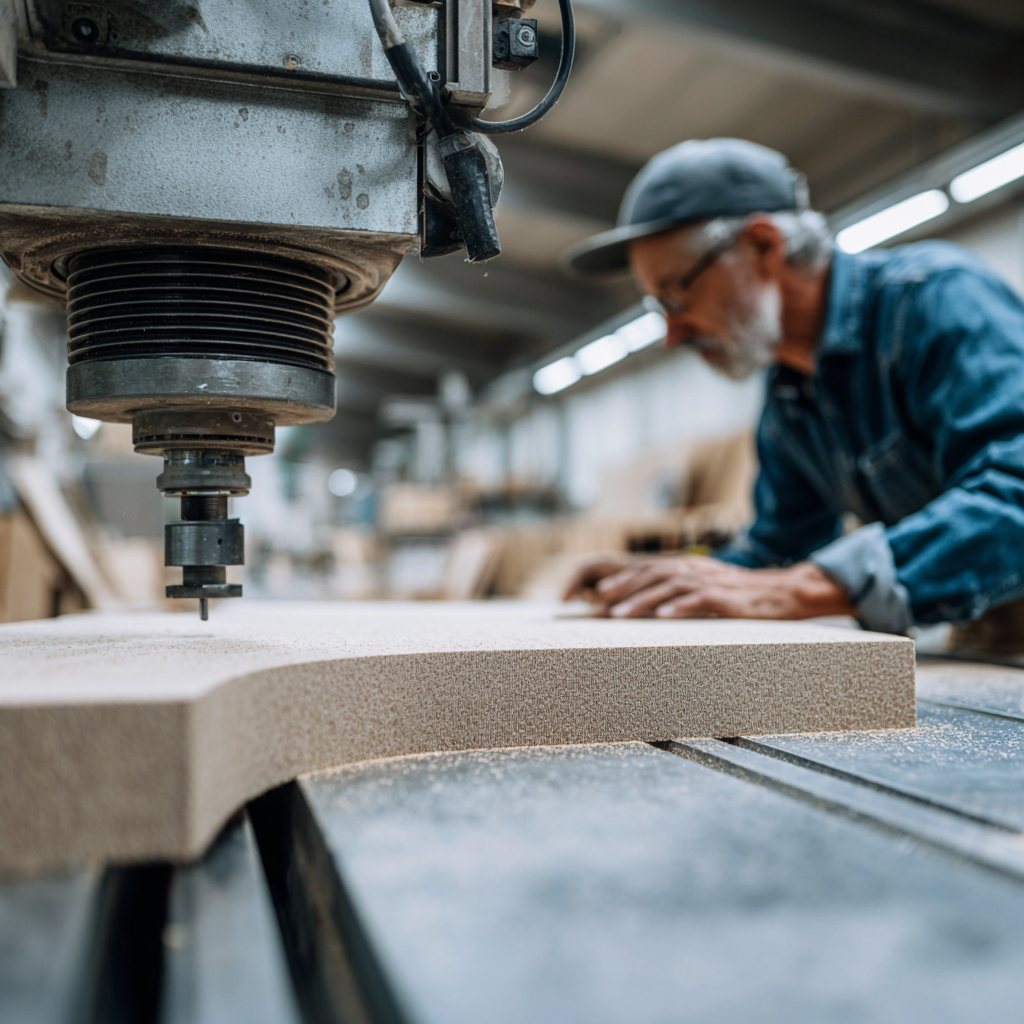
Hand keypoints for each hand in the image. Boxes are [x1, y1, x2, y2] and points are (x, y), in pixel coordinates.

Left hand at [564, 554, 853, 620]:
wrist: (784, 594)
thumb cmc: (738, 597)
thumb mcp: (701, 591)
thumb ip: (673, 594)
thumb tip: (640, 609)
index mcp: (683, 567)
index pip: (642, 569)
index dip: (615, 579)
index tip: (591, 595)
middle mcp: (691, 569)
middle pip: (649, 574)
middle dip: (620, 587)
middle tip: (596, 603)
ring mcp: (709, 582)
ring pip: (668, 586)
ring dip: (641, 600)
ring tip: (619, 616)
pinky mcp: (726, 598)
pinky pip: (700, 600)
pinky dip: (680, 607)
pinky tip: (664, 618)